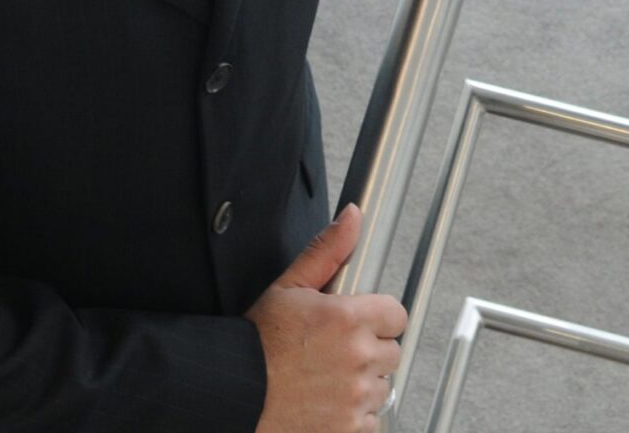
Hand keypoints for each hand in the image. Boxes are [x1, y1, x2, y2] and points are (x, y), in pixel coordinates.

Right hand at [248, 204, 407, 432]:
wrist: (233, 393)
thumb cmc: (255, 344)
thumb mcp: (288, 287)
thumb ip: (328, 251)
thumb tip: (353, 217)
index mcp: (346, 318)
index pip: (396, 315)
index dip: (377, 318)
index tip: (359, 324)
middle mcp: (356, 358)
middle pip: (391, 352)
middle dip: (369, 351)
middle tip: (336, 353)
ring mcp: (354, 397)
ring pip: (382, 387)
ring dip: (362, 385)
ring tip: (327, 380)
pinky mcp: (348, 429)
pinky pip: (371, 421)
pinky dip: (354, 417)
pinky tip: (328, 404)